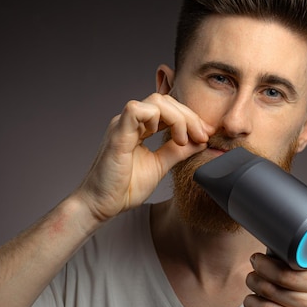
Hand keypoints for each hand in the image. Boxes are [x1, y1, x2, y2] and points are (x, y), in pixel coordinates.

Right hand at [73, 92, 213, 224]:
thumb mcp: (160, 165)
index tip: (205, 135)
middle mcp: (130, 122)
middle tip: (202, 136)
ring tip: (183, 140)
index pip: (168, 108)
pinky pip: (135, 110)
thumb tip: (200, 141)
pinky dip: (156, 118)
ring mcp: (122, 126)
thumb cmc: (124, 188)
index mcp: (139, 127)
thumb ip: (178, 151)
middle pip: (165, 101)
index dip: (190, 118)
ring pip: (155, 102)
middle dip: (189, 116)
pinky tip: (164, 137)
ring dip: (177, 118)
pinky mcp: (117, 135)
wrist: (101, 205)